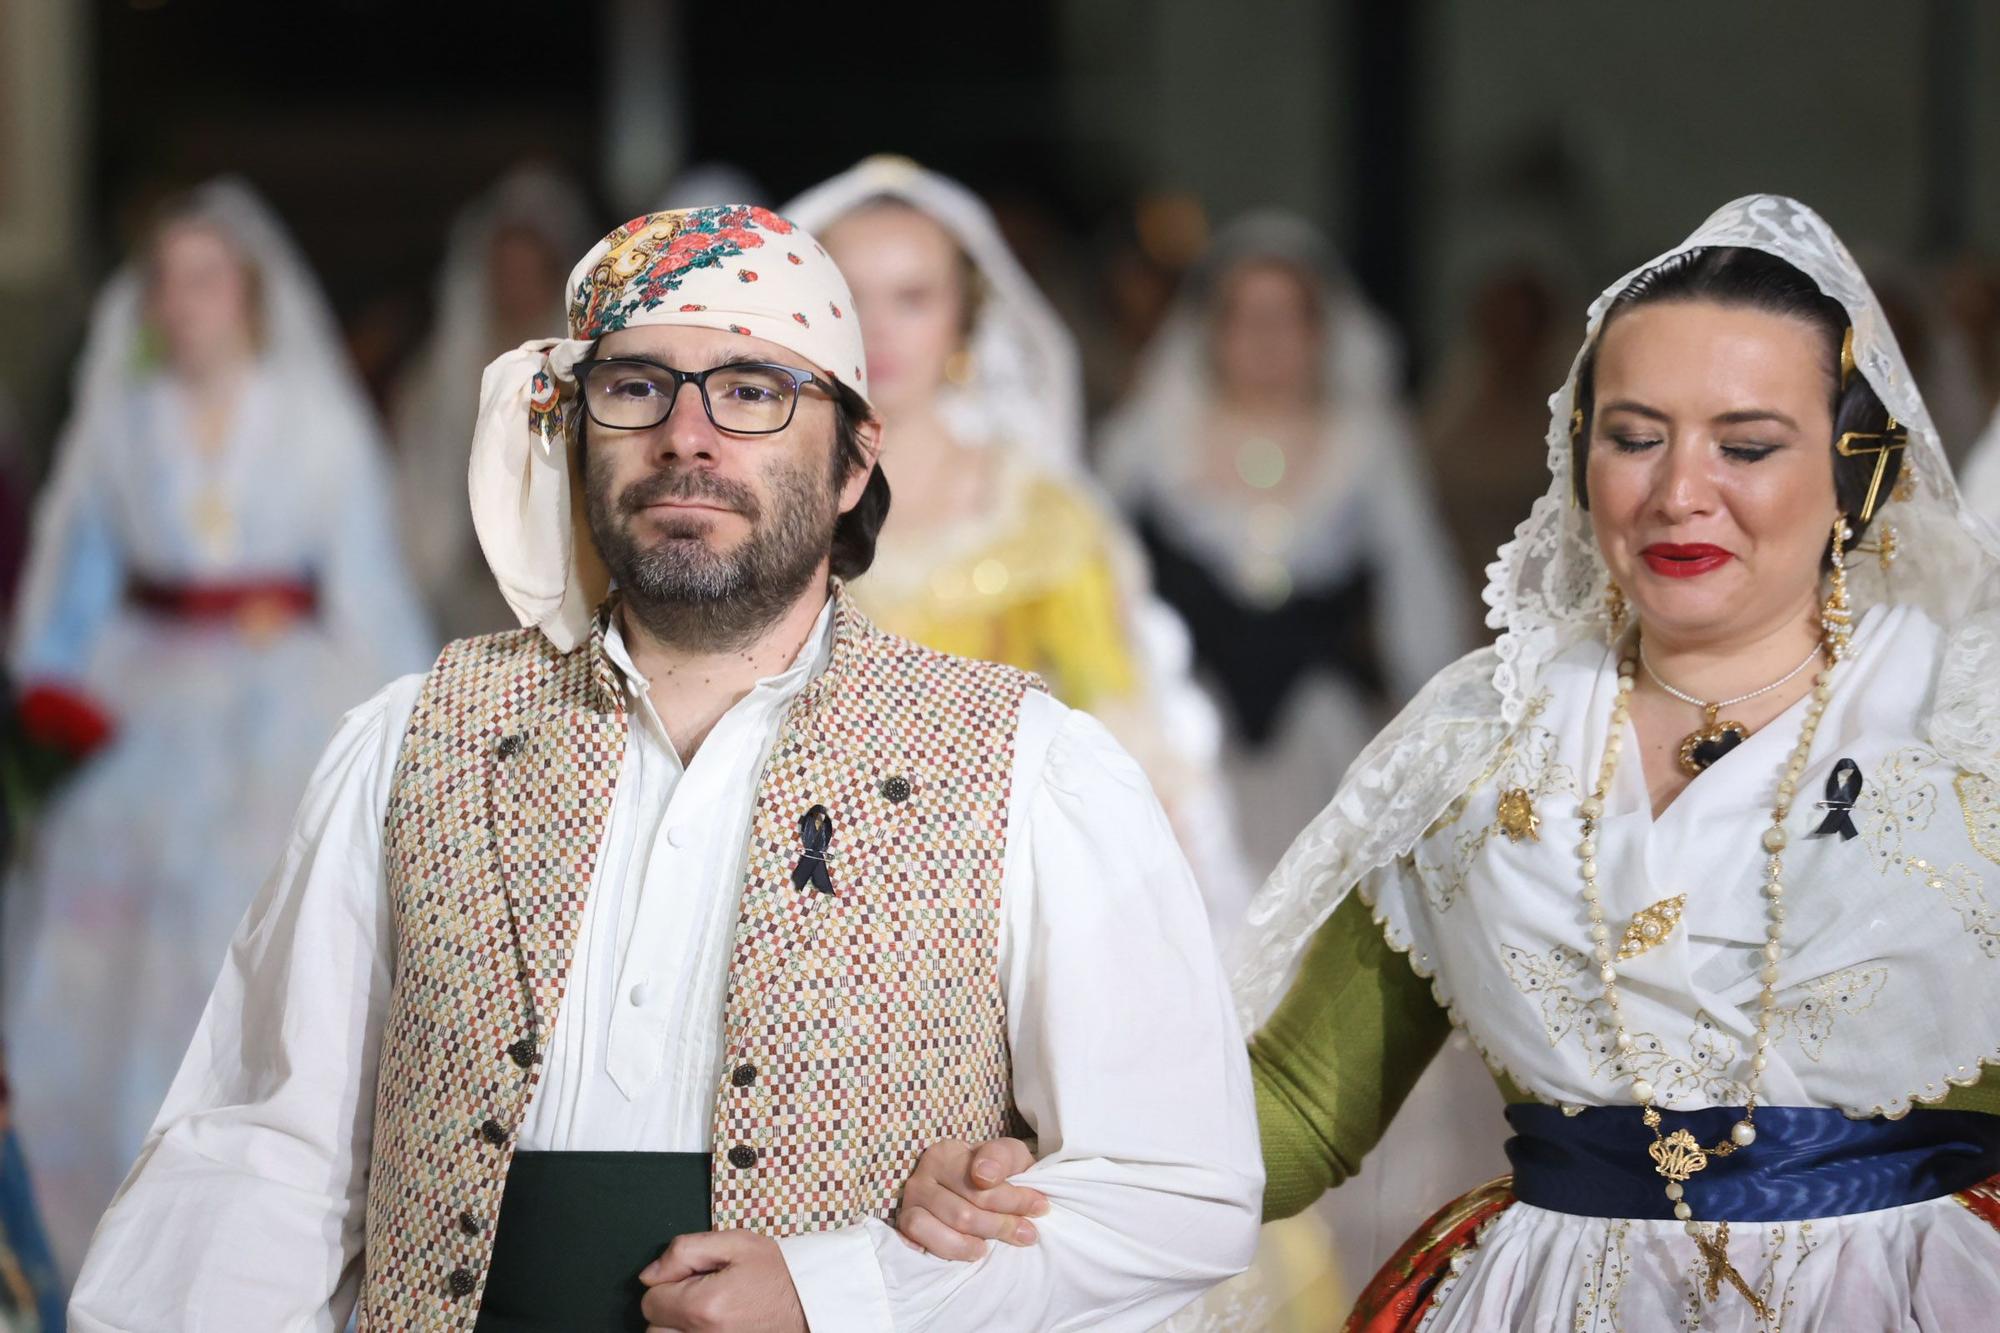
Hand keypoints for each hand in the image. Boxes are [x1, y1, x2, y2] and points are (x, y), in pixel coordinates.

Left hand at [639, 1230, 805, 1332]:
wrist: (811, 1302)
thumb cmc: (777, 1271)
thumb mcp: (735, 1243)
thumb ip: (685, 1251)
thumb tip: (650, 1274)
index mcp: (704, 1305)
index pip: (651, 1301)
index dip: (667, 1284)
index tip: (691, 1278)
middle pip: (655, 1329)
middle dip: (669, 1309)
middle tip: (698, 1295)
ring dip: (678, 1327)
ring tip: (705, 1312)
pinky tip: (709, 1325)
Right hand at [895, 1136, 1045, 1259]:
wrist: (978, 1190)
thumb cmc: (996, 1173)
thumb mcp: (1009, 1156)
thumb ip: (1002, 1157)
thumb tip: (984, 1176)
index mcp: (946, 1153)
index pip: (981, 1183)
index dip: (1014, 1199)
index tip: (1040, 1207)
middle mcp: (923, 1176)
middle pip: (964, 1211)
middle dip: (1001, 1225)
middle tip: (1028, 1234)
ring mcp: (911, 1203)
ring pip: (941, 1227)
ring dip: (972, 1243)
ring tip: (992, 1248)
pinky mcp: (906, 1227)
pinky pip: (920, 1240)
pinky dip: (946, 1249)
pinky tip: (969, 1252)